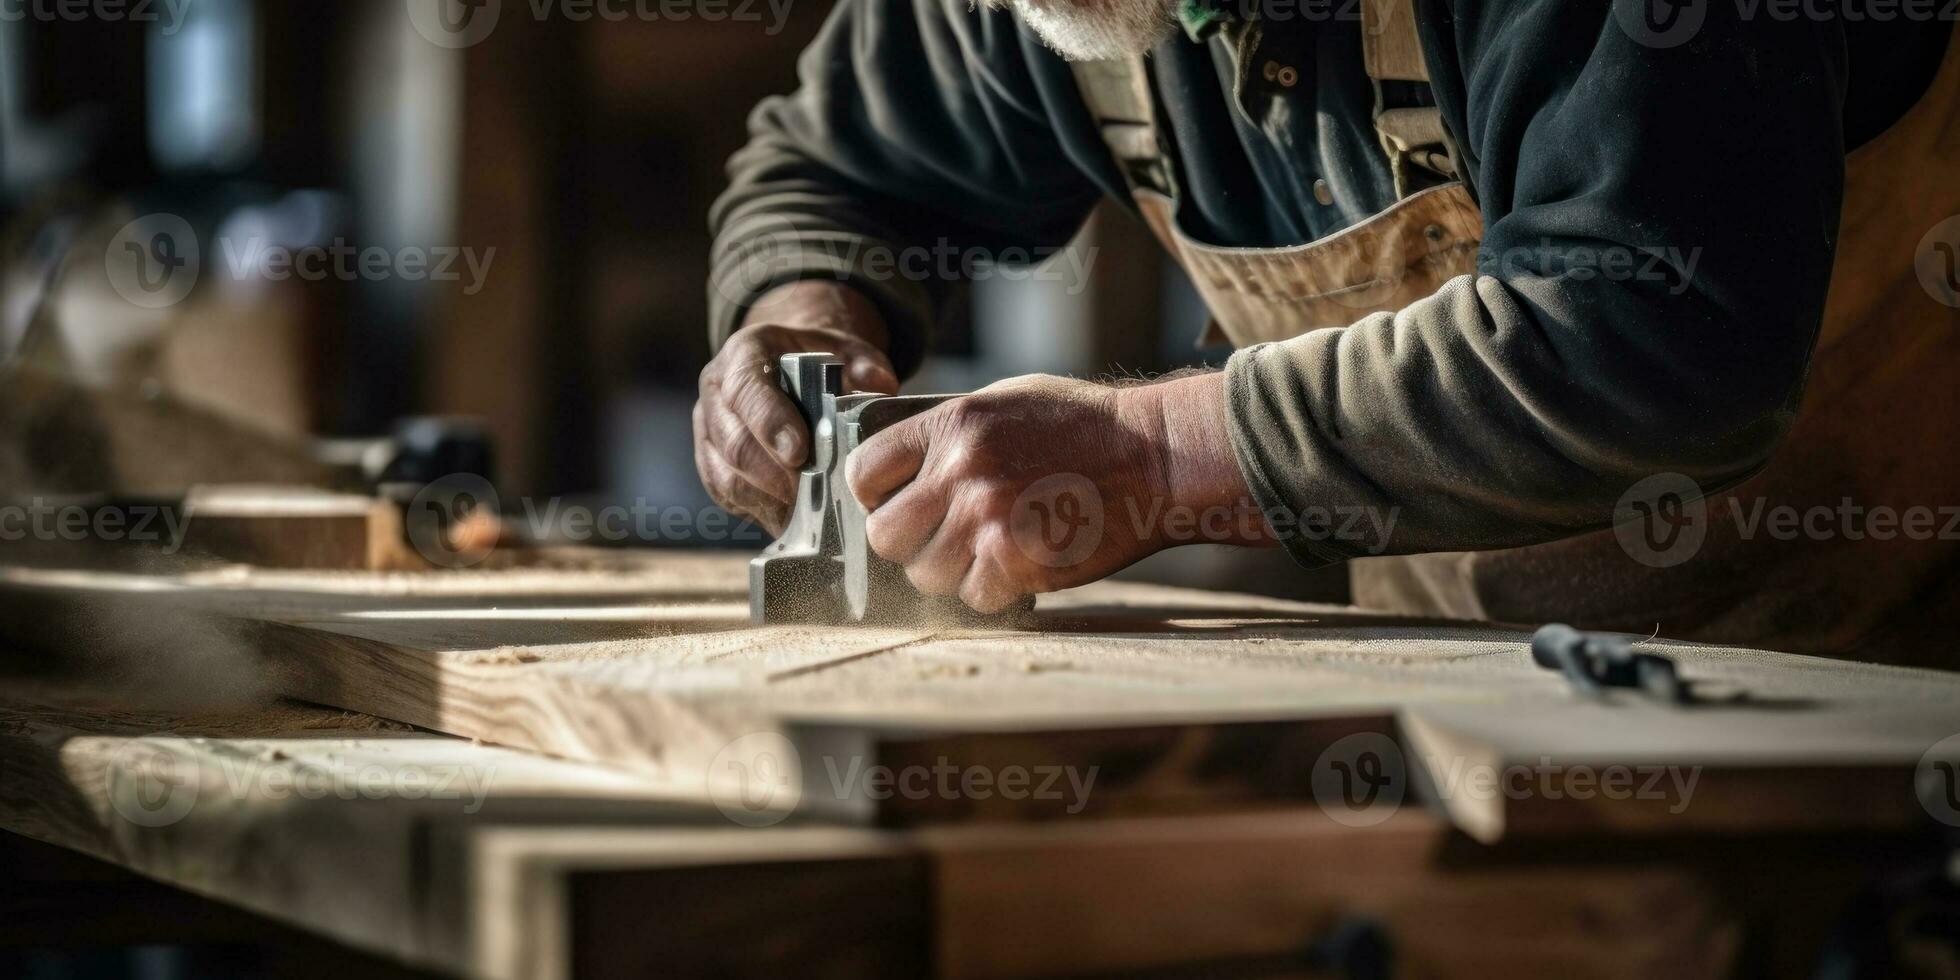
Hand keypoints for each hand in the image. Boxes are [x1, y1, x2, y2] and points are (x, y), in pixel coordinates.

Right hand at [695, 282, 897, 534]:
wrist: (795, 370)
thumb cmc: (822, 362)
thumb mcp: (847, 351)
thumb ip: (864, 364)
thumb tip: (876, 385)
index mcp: (744, 353)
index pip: (746, 388)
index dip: (769, 422)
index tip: (799, 452)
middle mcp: (716, 391)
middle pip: (734, 442)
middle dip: (774, 474)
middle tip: (815, 493)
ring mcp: (709, 430)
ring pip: (727, 476)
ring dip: (769, 499)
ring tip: (810, 511)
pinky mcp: (712, 464)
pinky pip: (729, 496)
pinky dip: (762, 511)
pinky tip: (796, 520)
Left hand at [846, 371, 1273, 612]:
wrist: (1154, 458)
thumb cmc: (1085, 426)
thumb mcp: (1006, 400)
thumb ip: (950, 430)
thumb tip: (902, 464)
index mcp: (953, 425)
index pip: (864, 472)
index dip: (872, 494)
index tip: (891, 502)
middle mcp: (962, 473)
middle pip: (885, 536)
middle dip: (906, 542)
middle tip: (936, 538)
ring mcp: (989, 522)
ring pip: (926, 576)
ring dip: (949, 572)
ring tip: (983, 552)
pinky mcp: (1019, 564)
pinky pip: (973, 598)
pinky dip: (990, 590)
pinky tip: (1014, 566)